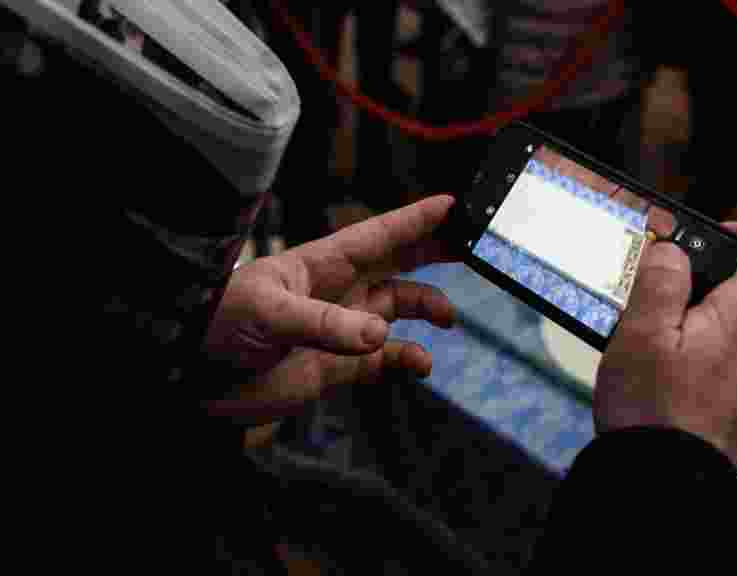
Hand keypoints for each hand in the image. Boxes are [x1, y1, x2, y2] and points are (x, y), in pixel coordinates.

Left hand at [202, 195, 458, 424]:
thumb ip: (324, 323)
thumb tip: (379, 333)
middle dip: (437, 253)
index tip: (454, 205)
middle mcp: (338, 291)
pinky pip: (385, 359)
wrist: (189, 382)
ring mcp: (340, 328)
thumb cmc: (213, 328)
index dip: (417, 219)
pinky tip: (419, 364)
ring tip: (447, 318)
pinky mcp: (337, 366)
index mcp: (322, 264)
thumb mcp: (267, 313)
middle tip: (475, 248)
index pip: (379, 234)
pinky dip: (407, 360)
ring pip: (399, 309)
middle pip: (400, 262)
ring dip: (427, 309)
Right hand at [594, 223, 736, 466]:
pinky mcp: (732, 403)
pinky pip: (714, 359)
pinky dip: (685, 352)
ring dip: (683, 321)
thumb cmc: (654, 408)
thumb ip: (661, 279)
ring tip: (637, 336)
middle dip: (694, 282)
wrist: (667, 483)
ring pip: (721, 327)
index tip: (715, 234)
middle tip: (646, 290)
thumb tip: (674, 250)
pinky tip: (649, 369)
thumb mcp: (643, 331)